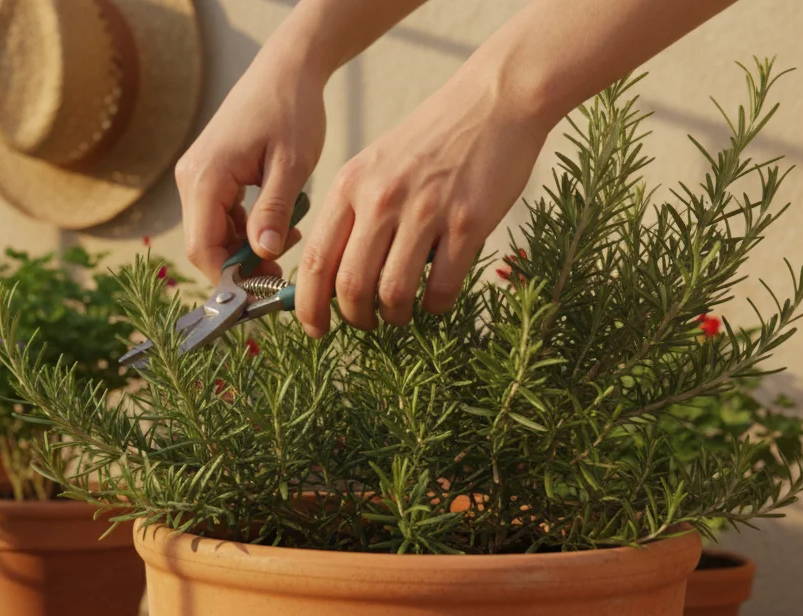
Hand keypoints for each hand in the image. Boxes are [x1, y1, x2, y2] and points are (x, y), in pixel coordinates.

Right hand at [175, 50, 324, 280]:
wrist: (285, 69)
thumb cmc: (292, 110)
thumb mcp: (291, 164)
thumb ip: (274, 211)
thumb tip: (264, 255)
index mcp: (204, 178)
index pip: (202, 249)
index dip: (230, 278)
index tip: (265, 291)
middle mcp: (190, 179)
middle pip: (203, 245)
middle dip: (240, 266)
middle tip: (282, 273)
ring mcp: (196, 176)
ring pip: (211, 233)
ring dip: (246, 248)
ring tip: (289, 241)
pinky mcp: (208, 174)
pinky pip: (218, 216)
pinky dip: (245, 230)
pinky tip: (278, 224)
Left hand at [294, 66, 548, 336]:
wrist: (493, 99)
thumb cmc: (431, 138)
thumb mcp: (373, 165)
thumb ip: (351, 212)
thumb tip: (330, 274)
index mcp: (350, 186)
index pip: (316, 260)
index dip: (308, 305)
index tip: (314, 328)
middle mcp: (381, 200)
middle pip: (351, 286)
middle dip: (355, 318)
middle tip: (366, 323)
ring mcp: (425, 212)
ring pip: (394, 294)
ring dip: (395, 317)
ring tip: (401, 313)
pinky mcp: (468, 222)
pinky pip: (442, 287)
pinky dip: (436, 305)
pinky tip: (437, 298)